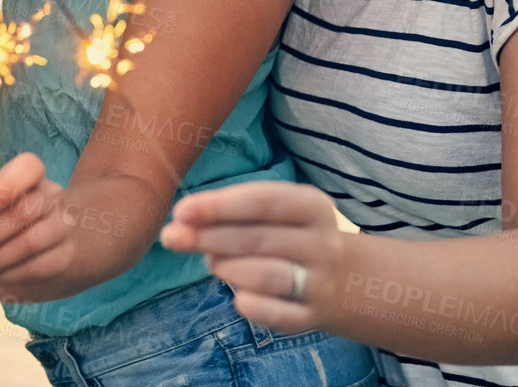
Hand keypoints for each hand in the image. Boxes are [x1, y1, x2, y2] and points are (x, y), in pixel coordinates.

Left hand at [0, 152, 71, 301]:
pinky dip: (9, 276)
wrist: (40, 250)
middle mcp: (54, 195)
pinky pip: (36, 269)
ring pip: (30, 243)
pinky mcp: (66, 256)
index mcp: (33, 176)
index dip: (6, 185)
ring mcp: (64, 225)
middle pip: (22, 212)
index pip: (29, 167)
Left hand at [161, 181, 346, 332]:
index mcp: (313, 206)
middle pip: (259, 239)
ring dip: (228, 268)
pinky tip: (236, 297)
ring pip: (268, 276)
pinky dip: (250, 306)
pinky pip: (277, 315)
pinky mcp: (311, 317)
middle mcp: (323, 243)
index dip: (219, 206)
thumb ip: (233, 213)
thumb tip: (182, 221)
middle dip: (208, 237)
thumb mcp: (276, 213)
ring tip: (211, 263)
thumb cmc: (289, 235)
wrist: (345, 280)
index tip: (180, 211)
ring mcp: (320, 282)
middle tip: (171, 237)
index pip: (263, 201)